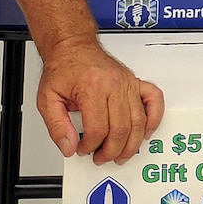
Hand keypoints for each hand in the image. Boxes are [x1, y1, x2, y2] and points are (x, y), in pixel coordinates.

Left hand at [37, 36, 165, 163]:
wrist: (72, 46)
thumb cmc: (62, 69)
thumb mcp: (47, 99)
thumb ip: (56, 127)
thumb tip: (69, 147)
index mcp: (91, 87)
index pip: (97, 129)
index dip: (89, 146)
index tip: (82, 149)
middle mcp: (113, 84)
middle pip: (120, 129)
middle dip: (110, 151)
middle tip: (100, 157)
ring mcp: (127, 82)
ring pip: (138, 121)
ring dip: (130, 144)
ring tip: (119, 154)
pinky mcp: (135, 81)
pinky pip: (154, 100)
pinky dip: (154, 118)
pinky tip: (145, 132)